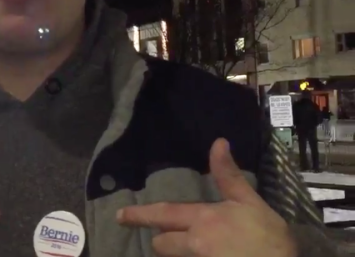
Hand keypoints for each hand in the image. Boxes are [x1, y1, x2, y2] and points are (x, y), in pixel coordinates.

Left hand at [116, 138, 296, 256]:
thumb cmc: (269, 236)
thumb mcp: (249, 201)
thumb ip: (229, 175)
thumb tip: (218, 142)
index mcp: (202, 219)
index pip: (162, 215)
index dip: (138, 215)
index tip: (119, 216)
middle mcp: (193, 243)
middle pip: (161, 243)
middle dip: (164, 239)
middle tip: (179, 237)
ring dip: (179, 252)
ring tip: (199, 248)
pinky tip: (210, 255)